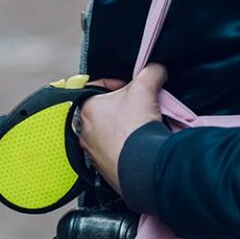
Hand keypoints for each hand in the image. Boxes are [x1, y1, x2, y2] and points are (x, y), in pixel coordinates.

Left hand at [79, 63, 167, 193]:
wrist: (140, 164)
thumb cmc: (135, 125)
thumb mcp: (145, 87)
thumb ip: (150, 72)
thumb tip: (156, 71)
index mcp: (86, 108)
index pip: (98, 87)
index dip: (118, 83)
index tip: (132, 87)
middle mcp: (83, 131)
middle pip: (104, 110)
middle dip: (123, 106)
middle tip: (140, 106)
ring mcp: (91, 151)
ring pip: (108, 131)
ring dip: (123, 127)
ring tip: (141, 126)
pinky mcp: (101, 167)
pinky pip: (112, 150)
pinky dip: (124, 145)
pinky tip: (137, 144)